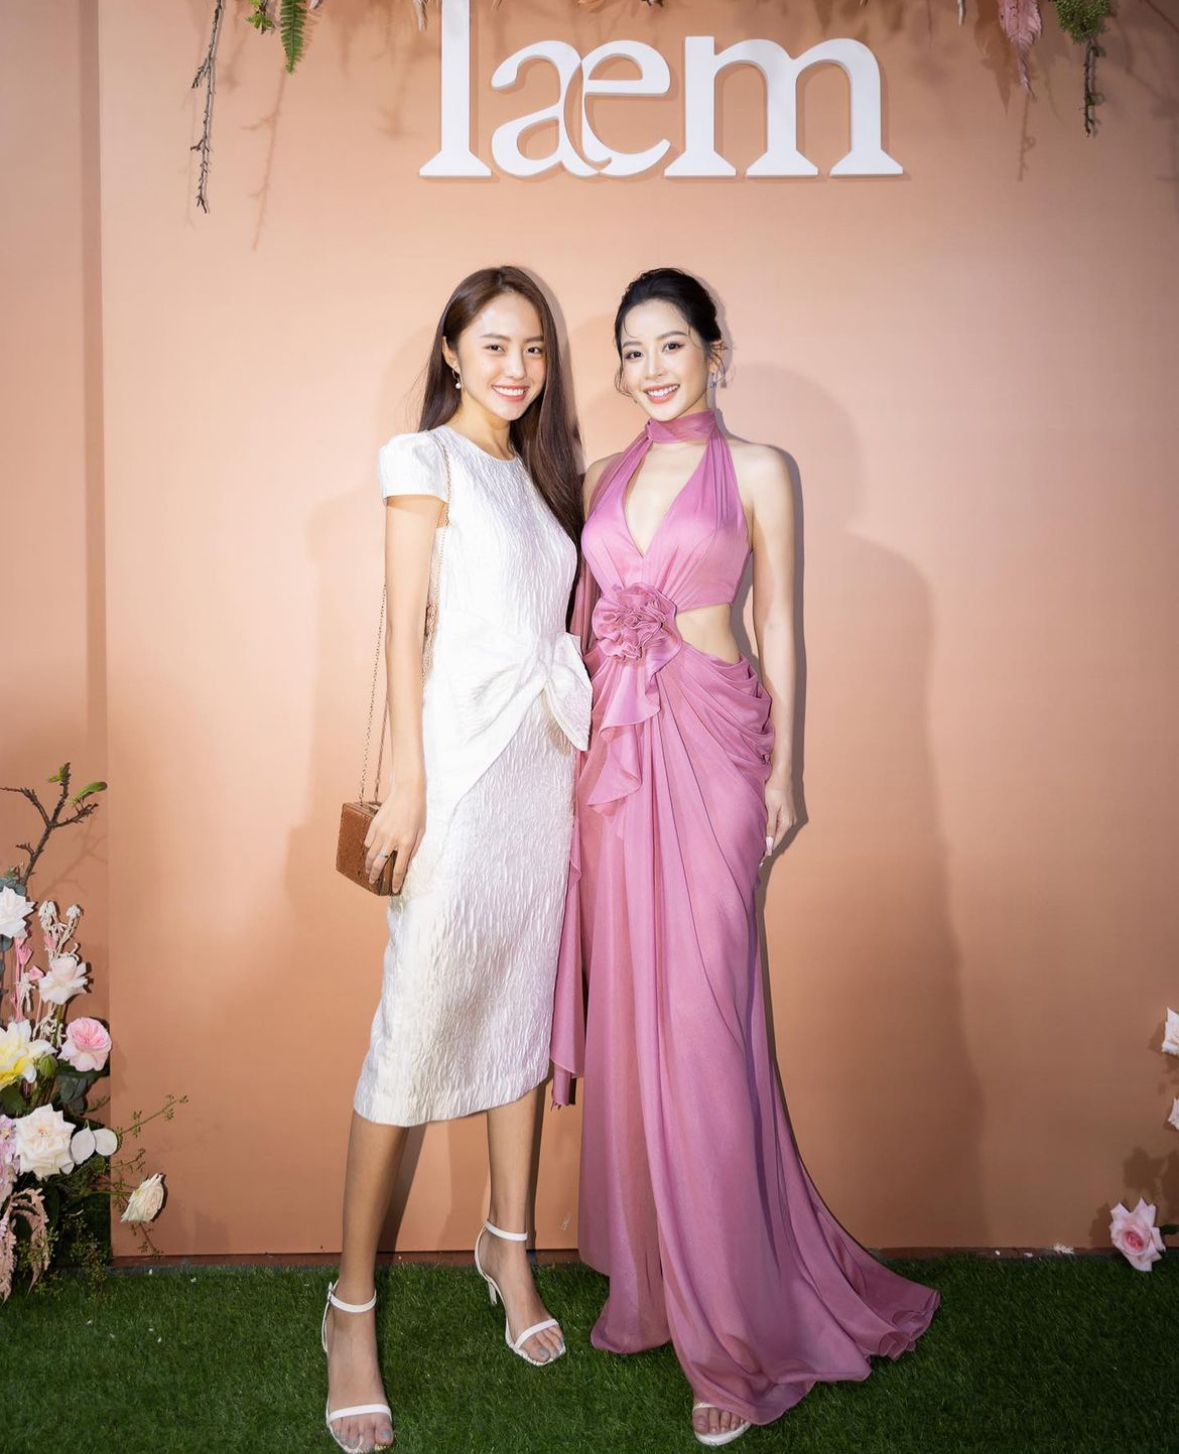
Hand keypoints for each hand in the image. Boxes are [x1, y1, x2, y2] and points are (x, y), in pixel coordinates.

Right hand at [364, 778, 425, 893]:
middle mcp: (392, 840)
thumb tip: (405, 863)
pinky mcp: (374, 825)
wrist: (407, 791)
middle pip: (380, 864)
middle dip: (376, 876)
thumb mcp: (421, 832)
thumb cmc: (418, 811)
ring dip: (369, 865)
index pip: (399, 869)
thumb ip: (414, 849)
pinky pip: (368, 841)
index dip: (396, 882)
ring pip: (370, 855)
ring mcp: (381, 832)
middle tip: (373, 882)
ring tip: (369, 871)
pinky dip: (368, 849)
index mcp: (406, 843)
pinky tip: (371, 852)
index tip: (395, 889)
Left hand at [763, 780, 796, 861]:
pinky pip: (779, 826)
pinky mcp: (787, 812)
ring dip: (771, 839)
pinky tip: (766, 834)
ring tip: (760, 848)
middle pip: (778, 838)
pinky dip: (773, 831)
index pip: (776, 842)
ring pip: (779, 832)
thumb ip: (770, 827)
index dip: (768, 851)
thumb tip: (770, 844)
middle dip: (769, 847)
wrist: (781, 774)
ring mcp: (790, 817)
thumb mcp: (770, 809)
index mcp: (787, 822)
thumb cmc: (774, 789)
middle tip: (758, 857)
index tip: (759, 861)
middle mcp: (791, 821)